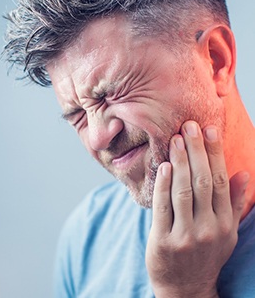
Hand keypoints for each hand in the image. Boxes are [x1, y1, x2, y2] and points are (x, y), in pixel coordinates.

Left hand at [145, 120, 248, 297]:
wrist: (186, 288)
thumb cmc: (206, 254)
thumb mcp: (228, 232)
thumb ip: (235, 202)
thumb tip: (244, 173)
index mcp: (225, 223)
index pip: (222, 181)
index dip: (215, 154)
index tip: (210, 130)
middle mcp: (209, 229)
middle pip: (203, 182)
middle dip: (197, 151)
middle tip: (189, 125)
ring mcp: (186, 236)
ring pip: (183, 192)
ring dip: (180, 162)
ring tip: (176, 139)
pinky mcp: (163, 242)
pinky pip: (163, 208)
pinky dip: (163, 185)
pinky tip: (163, 165)